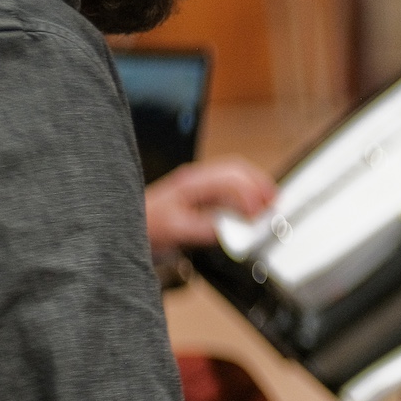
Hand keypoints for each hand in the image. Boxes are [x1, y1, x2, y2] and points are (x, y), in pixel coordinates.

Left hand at [144, 156, 276, 254]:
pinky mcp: (202, 191)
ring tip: (270, 201)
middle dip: (259, 184)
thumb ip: (206, 229)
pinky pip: (230, 183)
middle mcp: (197, 178)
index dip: (248, 195)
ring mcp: (199, 182)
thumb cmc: (148, 225)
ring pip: (235, 173)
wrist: (126, 224)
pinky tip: (253, 203)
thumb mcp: (177, 231)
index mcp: (191, 183)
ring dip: (255, 184)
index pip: (228, 180)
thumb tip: (233, 229)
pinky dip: (247, 190)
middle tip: (273, 203)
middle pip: (236, 169)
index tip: (257, 214)